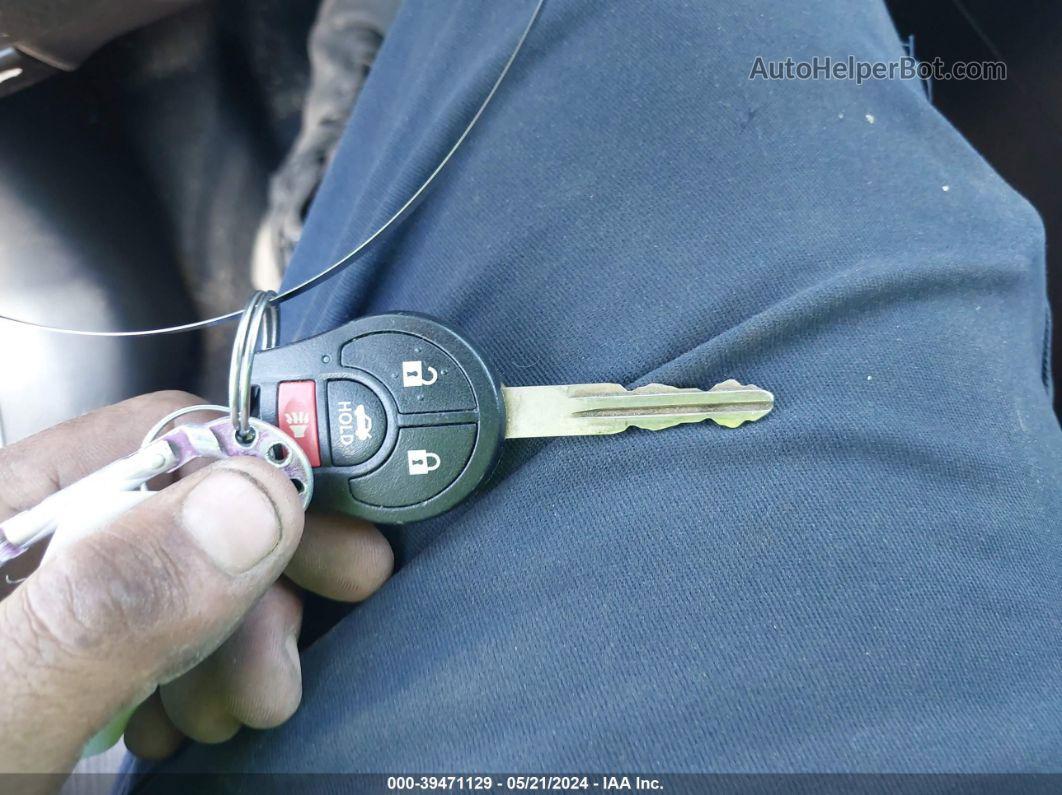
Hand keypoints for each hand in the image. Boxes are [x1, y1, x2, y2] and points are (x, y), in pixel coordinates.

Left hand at [0, 392, 392, 773]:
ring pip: (186, 570)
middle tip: (323, 619)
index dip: (252, 470)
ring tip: (251, 700)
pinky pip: (169, 632)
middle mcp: (14, 546)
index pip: (141, 439)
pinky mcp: (72, 666)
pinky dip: (210, 666)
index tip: (335, 531)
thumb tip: (246, 504)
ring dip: (244, 626)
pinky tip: (205, 713)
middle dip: (264, 564)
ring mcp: (43, 612)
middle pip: (178, 504)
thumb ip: (102, 617)